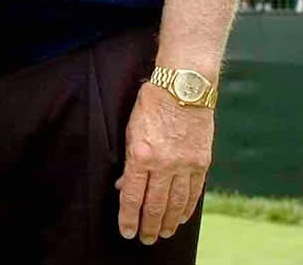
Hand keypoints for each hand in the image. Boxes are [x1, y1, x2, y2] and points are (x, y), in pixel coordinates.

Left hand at [115, 82, 212, 243]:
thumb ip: (129, 162)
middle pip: (155, 205)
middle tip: (145, 239)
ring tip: (162, 233)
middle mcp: (165, 164)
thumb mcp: (131, 132)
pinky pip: (194, 192)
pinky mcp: (202, 162)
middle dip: (149, 226)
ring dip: (169, 222)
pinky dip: (187, 208)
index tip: (127, 231)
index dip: (128, 217)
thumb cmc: (151, 105)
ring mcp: (186, 164)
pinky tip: (181, 218)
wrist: (184, 88)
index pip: (133, 196)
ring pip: (176, 203)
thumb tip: (125, 187)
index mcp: (141, 155)